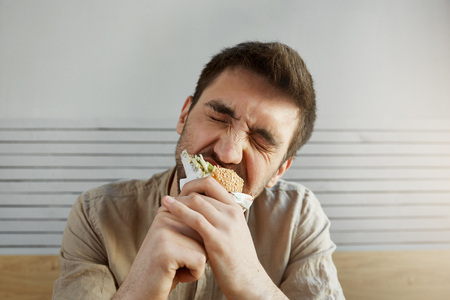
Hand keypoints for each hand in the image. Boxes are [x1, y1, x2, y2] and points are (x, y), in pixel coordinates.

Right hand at [112, 211, 206, 299]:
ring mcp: (164, 233)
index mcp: (167, 211)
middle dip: (198, 252)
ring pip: (205, 246)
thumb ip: (190, 224)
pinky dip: (194, 274)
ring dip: (196, 264)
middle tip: (176, 261)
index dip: (198, 242)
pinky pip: (200, 261)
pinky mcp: (167, 251)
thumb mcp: (176, 240)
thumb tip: (215, 211)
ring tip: (174, 267)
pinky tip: (175, 275)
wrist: (139, 292)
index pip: (202, 220)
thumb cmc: (165, 268)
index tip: (179, 251)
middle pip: (205, 233)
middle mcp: (165, 217)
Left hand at [162, 176, 286, 298]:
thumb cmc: (237, 258)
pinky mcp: (217, 239)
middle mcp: (232, 213)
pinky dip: (178, 211)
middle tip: (168, 200)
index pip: (212, 184)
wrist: (248, 281)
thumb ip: (221, 218)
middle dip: (181, 194)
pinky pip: (195, 219)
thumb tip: (203, 208)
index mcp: (235, 208)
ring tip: (163, 203)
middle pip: (201, 193)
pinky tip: (166, 211)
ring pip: (196, 202)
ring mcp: (226, 225)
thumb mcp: (233, 231)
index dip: (193, 184)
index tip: (181, 191)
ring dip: (177, 201)